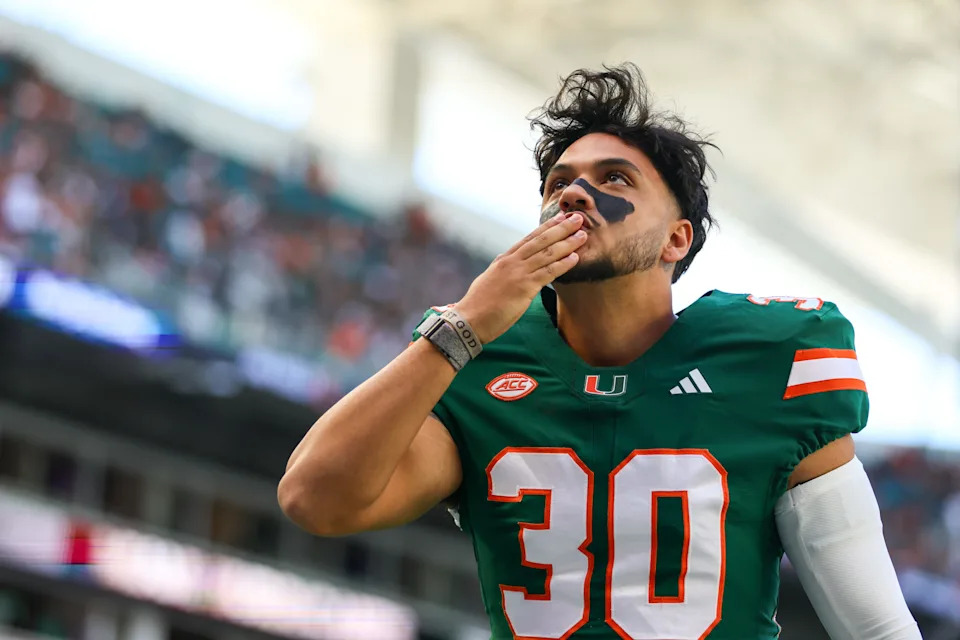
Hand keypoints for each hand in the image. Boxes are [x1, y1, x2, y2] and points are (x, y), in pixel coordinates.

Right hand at [455, 212, 585, 343]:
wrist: (469, 320)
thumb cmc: (479, 305)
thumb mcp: (491, 280)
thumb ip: (504, 271)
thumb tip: (512, 267)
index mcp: (504, 259)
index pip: (530, 238)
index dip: (547, 226)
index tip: (561, 217)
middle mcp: (512, 262)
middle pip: (541, 240)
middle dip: (561, 228)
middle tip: (578, 217)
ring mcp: (518, 273)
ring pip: (547, 253)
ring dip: (568, 243)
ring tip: (583, 234)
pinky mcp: (524, 288)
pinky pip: (548, 272)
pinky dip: (563, 264)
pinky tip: (575, 258)